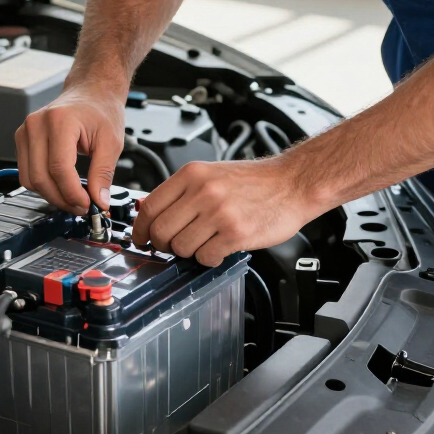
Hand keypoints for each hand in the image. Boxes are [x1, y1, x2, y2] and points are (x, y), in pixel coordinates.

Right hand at [15, 84, 124, 213]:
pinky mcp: (22, 139)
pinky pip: (27, 173)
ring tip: (73, 198)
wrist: (90, 92)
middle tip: (82, 206)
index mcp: (60, 120)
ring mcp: (25, 131)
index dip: (72, 193)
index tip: (87, 204)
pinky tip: (62, 187)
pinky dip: (43, 185)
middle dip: (62, 199)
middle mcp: (37, 124)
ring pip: (29, 179)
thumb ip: (103, 173)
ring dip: (51, 196)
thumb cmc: (100, 110)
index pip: (59, 168)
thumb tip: (98, 201)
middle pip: (40, 177)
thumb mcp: (111, 141)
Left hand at [131, 157, 320, 266]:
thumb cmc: (254, 181)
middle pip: (161, 230)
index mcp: (193, 174)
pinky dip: (209, 258)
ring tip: (206, 242)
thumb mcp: (212, 174)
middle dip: (163, 245)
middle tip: (173, 246)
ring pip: (181, 247)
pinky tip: (220, 248)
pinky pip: (206, 257)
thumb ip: (183, 192)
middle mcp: (203, 191)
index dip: (141, 228)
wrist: (292, 183)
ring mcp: (219, 212)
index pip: (150, 206)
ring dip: (190, 252)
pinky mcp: (235, 233)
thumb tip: (151, 214)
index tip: (141, 238)